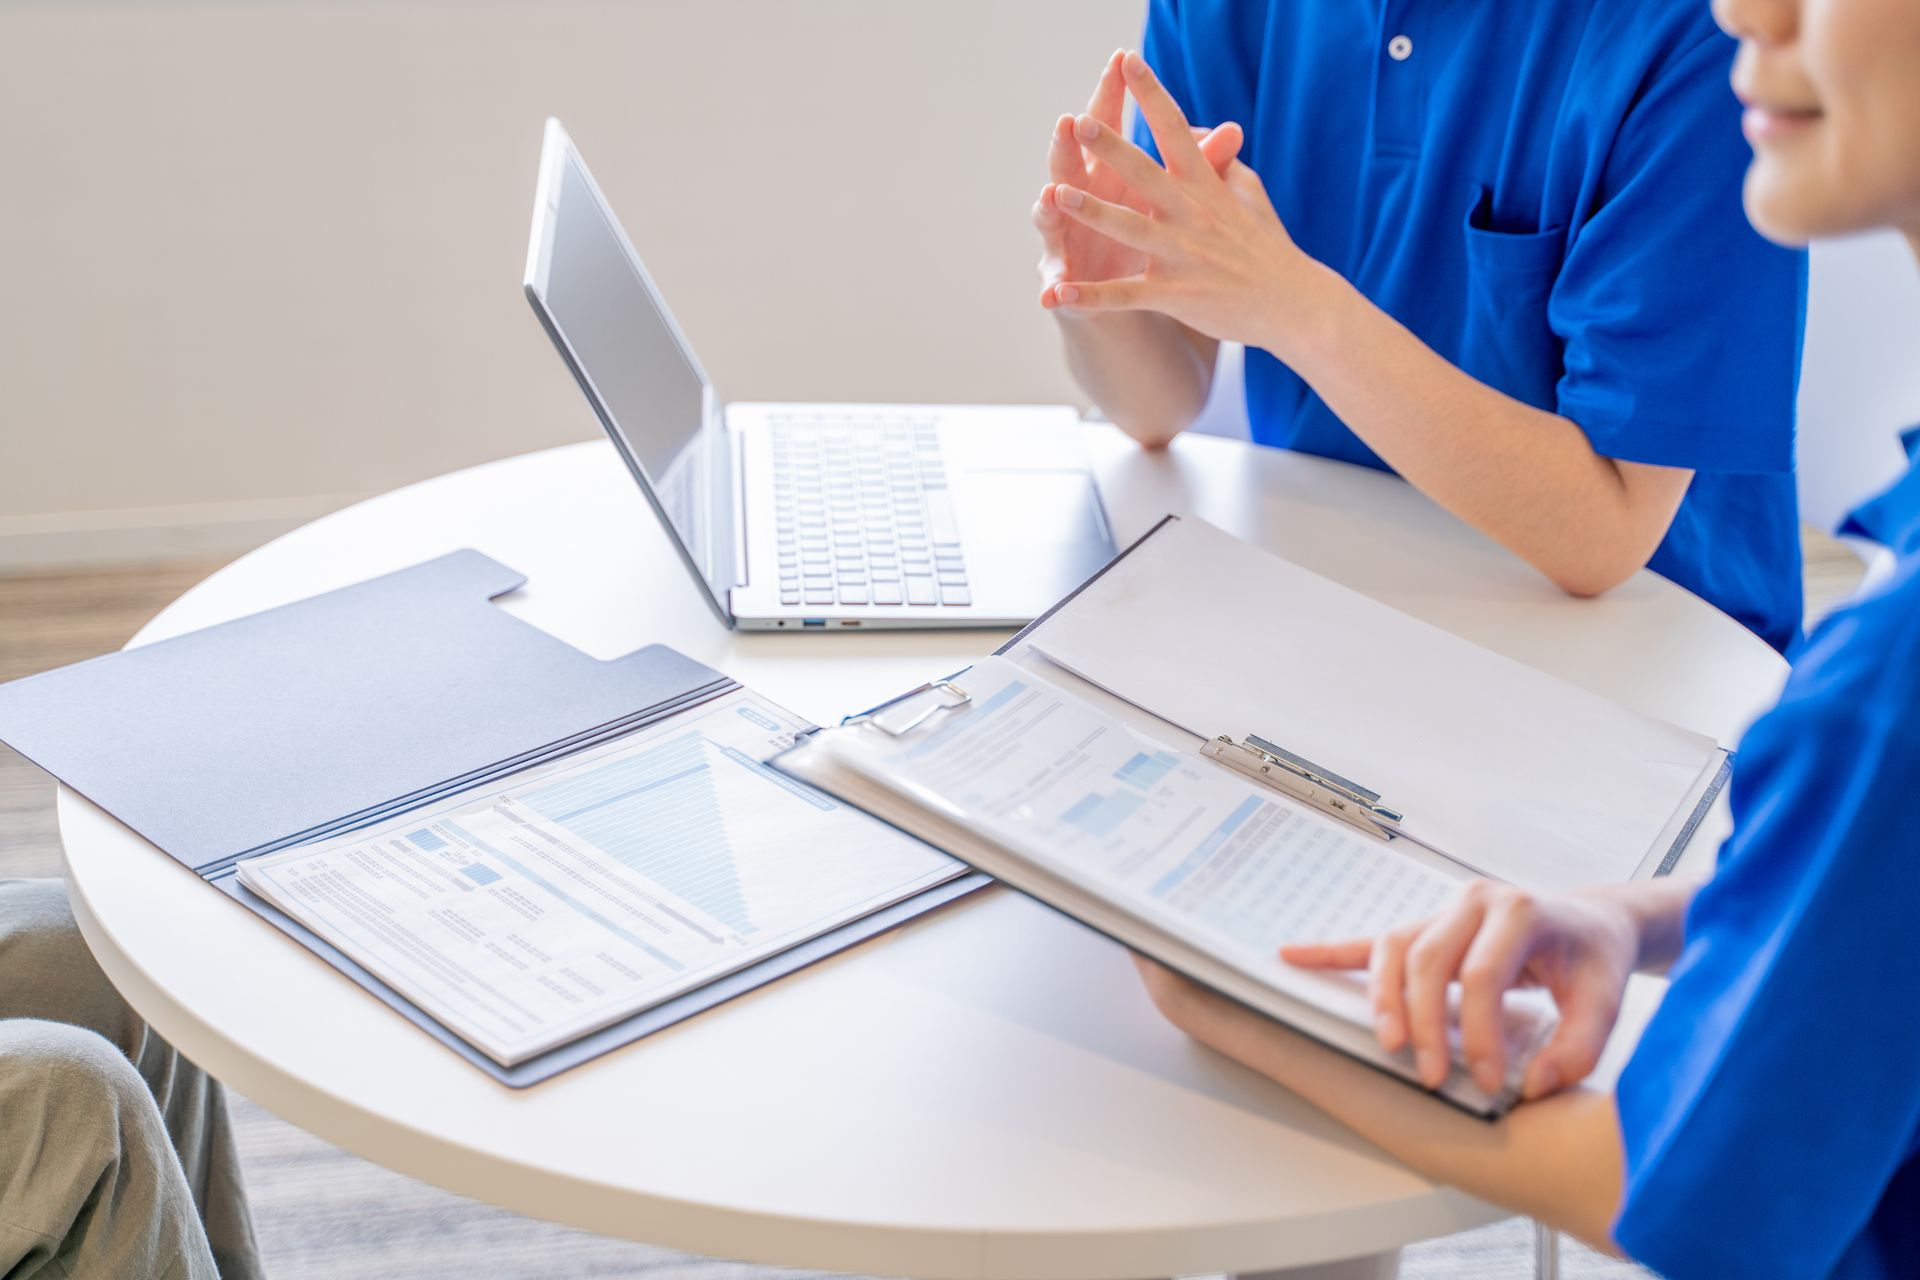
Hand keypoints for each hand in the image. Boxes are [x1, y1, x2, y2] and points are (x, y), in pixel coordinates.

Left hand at [1040, 51, 1318, 350]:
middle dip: (1111, 148)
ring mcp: (1182, 254)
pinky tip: (1057, 296)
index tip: (1128, 60)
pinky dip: (1091, 297)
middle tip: (1080, 121)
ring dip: (1093, 212)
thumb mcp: (1247, 191)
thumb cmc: (1265, 244)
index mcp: (1205, 185)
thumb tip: (1202, 129)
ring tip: (1058, 194)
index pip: (1175, 130)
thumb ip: (1219, 160)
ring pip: (1130, 229)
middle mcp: (1191, 214)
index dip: (1152, 94)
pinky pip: (1124, 295)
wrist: (1293, 304)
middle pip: (1145, 174)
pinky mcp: (1174, 294)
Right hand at [1283, 881, 1641, 1100]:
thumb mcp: (1607, 1001)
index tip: (1489, 1082)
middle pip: (1430, 960)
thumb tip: (1532, 1085)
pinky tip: (1293, 956)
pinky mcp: (1426, 925)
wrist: (1590, 923)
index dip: (1479, 1031)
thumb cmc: (1595, 960)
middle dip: (1425, 1023)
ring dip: (1383, 998)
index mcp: (1519, 910)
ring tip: (1390, 1044)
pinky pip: (1373, 940)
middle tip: (1431, 1076)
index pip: (1482, 974)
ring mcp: (1445, 908)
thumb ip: (1579, 1047)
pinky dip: (1332, 951)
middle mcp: (1475, 900)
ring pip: (1395, 949)